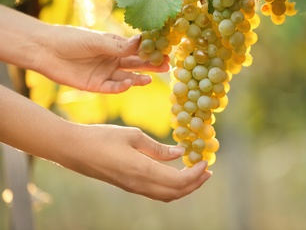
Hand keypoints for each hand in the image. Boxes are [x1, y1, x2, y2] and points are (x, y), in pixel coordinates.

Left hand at [34, 25, 169, 92]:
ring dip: (139, 78)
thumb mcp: (97, 42)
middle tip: (167, 66)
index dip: (152, 51)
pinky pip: (113, 88)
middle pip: (136, 64)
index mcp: (114, 46)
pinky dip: (122, 87)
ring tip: (150, 78)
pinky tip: (128, 83)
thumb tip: (142, 42)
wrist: (46, 51)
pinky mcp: (96, 86)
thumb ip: (119, 46)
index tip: (166, 51)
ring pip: (127, 78)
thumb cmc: (72, 39)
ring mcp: (105, 74)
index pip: (137, 49)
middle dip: (151, 65)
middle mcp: (112, 60)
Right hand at [59, 124, 211, 201]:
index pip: (179, 180)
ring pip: (166, 195)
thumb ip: (158, 148)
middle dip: (195, 183)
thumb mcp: (133, 136)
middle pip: (176, 192)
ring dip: (184, 187)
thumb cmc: (102, 137)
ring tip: (195, 173)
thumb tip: (179, 152)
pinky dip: (171, 186)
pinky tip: (174, 173)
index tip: (206, 161)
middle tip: (206, 170)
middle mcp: (140, 184)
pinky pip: (156, 192)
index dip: (196, 174)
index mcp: (143, 171)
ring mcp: (133, 188)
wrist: (73, 149)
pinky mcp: (128, 186)